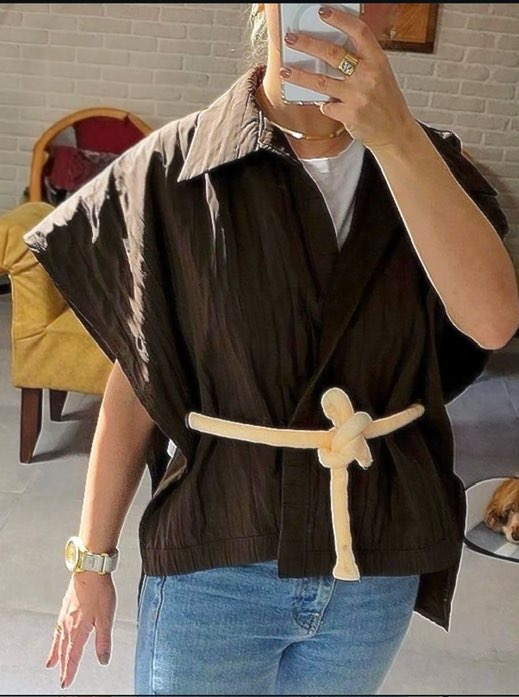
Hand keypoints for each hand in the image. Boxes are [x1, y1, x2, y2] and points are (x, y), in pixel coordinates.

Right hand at [46, 571, 116, 688]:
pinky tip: (57, 636)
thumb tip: (103, 660)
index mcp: (79, 630)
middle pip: (64, 650)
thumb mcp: (106, 618)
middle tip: (61, 678)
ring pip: (58, 639)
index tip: (66, 683)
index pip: (73, 656)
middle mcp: (69, 624)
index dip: (70, 671)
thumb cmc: (100, 591)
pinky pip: (58, 627)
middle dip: (62, 666)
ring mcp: (65, 615)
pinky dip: (55, 637)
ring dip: (56, 653)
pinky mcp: (66, 606)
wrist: (90, 569)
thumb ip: (104, 640)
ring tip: (51, 663)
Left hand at [280, 5, 420, 151]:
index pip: (359, 32)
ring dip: (299, 75)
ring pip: (321, 81)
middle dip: (308, 44)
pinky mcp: (349, 114)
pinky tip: (327, 104)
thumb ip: (362, 61)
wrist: (395, 131)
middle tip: (292, 39)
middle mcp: (368, 76)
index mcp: (377, 61)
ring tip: (285, 71)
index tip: (323, 12)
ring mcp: (357, 96)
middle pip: (333, 54)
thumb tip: (333, 49)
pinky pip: (327, 106)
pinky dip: (325, 105)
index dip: (340, 19)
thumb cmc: (386, 102)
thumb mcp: (381, 74)